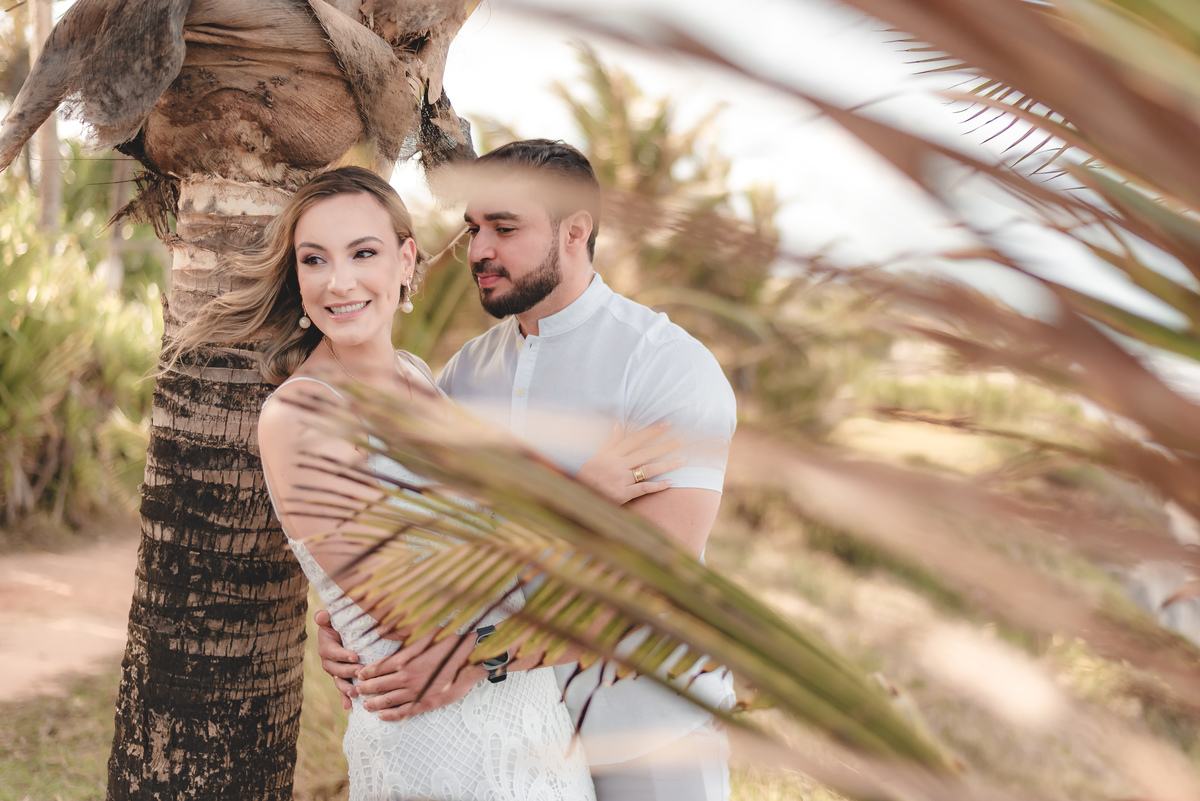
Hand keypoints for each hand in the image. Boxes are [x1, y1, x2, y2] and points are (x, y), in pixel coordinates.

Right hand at [315, 609, 359, 709]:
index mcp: (326, 646)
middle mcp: (328, 661)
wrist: (347, 634)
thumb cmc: (343, 623)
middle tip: (361, 672)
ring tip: (355, 693)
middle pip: (335, 669)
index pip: (333, 652)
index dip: (343, 655)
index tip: (355, 656)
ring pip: (338, 681)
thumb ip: (327, 616)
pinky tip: (348, 707)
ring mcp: (335, 671)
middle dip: (348, 672)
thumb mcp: (335, 618)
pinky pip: (341, 690)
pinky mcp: (342, 679)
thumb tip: (321, 616)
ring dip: (345, 689)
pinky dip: (344, 699)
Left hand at [356, 630, 485, 720]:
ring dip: (374, 703)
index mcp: (406, 660)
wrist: (471, 658)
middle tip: (358, 690)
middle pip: (380, 685)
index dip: (367, 672)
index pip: (380, 668)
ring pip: (389, 700)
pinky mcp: (427, 703)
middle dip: (366, 689)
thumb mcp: (424, 632)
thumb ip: (401, 633)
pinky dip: (391, 715)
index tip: (360, 675)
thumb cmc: (449, 642)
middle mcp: (408, 676)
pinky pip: (404, 711)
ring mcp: (416, 691)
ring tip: (366, 705)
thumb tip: (379, 631)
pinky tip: (382, 716)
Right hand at [577, 422, 683, 503]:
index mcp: (611, 454)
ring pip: (648, 469)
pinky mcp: (623, 494)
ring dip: (666, 465)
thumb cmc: (588, 476)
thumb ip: (610, 441)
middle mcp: (617, 465)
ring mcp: (620, 480)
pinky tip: (671, 482)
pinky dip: (658, 486)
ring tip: (682, 460)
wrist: (578, 498)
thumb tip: (619, 424)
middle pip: (645, 453)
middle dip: (664, 446)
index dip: (651, 431)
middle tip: (681, 440)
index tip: (666, 424)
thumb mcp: (596, 456)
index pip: (635, 439)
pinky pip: (644, 488)